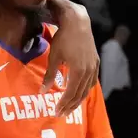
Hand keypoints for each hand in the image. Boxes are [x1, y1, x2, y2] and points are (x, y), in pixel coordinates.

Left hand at [42, 0, 98, 115]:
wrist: (77, 22)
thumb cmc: (62, 39)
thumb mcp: (53, 58)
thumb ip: (49, 76)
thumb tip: (42, 92)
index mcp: (79, 71)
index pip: (71, 94)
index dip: (64, 104)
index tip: (56, 111)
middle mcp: (89, 71)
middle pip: (80, 94)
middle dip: (70, 105)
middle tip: (60, 114)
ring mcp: (94, 67)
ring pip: (86, 89)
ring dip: (77, 100)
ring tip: (68, 107)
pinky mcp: (95, 63)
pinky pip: (91, 82)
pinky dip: (84, 90)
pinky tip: (78, 93)